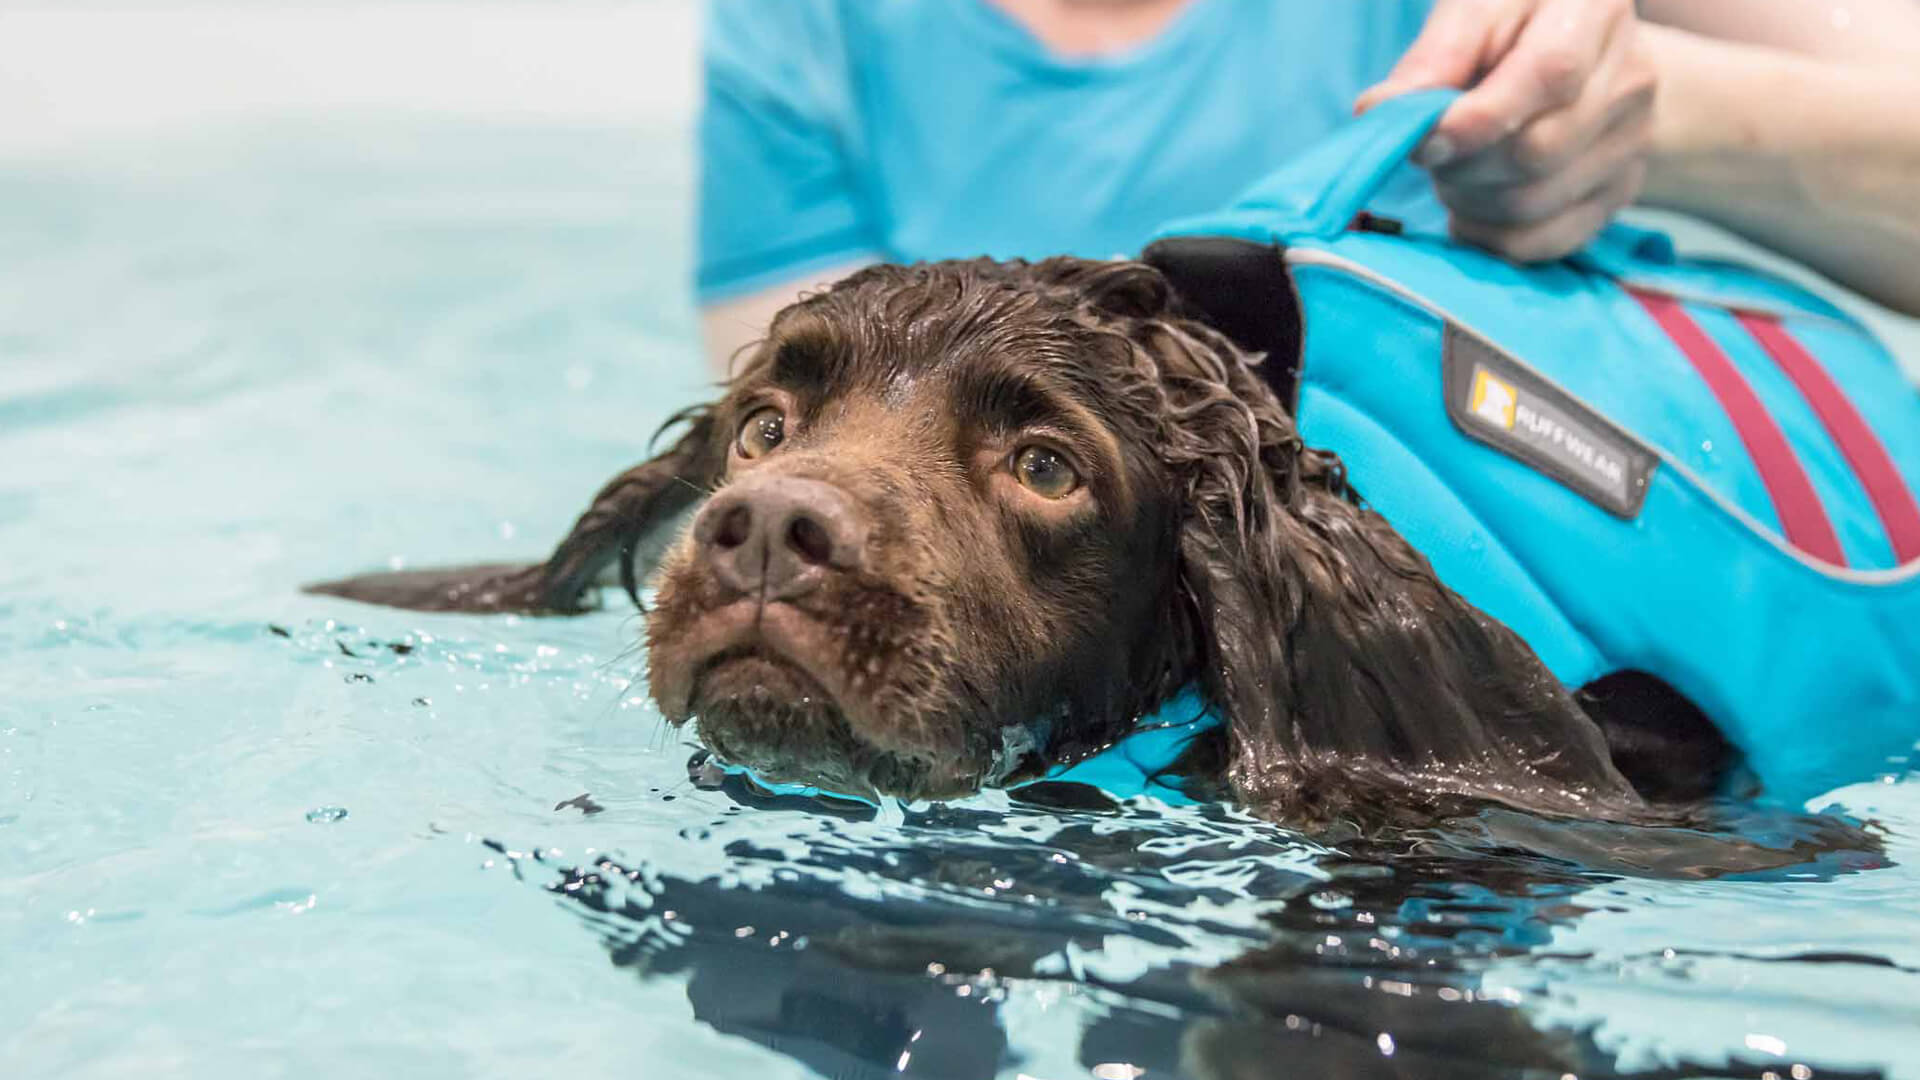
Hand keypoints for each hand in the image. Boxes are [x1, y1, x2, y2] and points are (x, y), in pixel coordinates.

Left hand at [1356, 0, 1656, 261]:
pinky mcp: (1618, 194)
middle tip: (1431, 152)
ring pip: (1535, 205)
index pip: (1550, 74)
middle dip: (1461, 166)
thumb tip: (1377, 112)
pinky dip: (1490, 240)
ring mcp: (1633, 142)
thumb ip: (1432, 58)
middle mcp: (1631, 79)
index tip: (1425, 142)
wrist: (1576, 51)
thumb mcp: (1473, 12)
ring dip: (1468, 203)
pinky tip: (1470, 212)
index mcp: (1595, 12)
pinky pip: (1546, 243)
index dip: (1480, 120)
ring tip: (1450, 174)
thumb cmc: (1512, 25)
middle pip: (1538, 151)